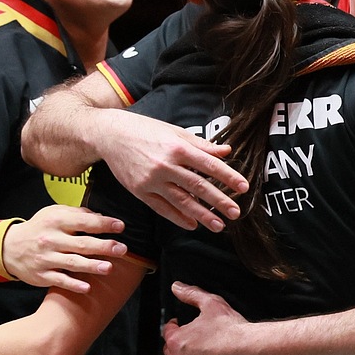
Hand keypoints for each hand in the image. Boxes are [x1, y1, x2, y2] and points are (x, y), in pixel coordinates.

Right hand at [2, 205, 126, 294]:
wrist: (8, 247)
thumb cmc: (39, 228)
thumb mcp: (53, 213)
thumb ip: (77, 213)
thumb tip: (101, 217)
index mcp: (56, 221)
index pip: (83, 221)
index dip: (103, 224)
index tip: (120, 226)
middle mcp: (51, 240)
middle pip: (81, 244)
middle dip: (103, 247)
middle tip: (122, 249)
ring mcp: (46, 258)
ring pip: (72, 263)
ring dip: (92, 266)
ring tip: (109, 268)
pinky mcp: (41, 275)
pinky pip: (59, 280)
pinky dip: (73, 284)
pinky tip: (87, 287)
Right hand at [95, 110, 243, 231]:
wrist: (110, 135)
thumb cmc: (146, 129)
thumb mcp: (175, 131)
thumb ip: (202, 145)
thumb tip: (226, 151)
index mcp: (178, 148)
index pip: (209, 165)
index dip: (228, 177)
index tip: (244, 188)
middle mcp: (166, 165)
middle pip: (198, 186)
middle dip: (219, 201)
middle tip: (235, 213)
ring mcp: (151, 180)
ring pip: (181, 201)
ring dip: (201, 215)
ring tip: (218, 225)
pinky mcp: (139, 191)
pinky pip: (161, 208)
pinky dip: (177, 217)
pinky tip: (192, 224)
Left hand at [162, 282, 251, 354]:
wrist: (249, 349)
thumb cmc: (230, 327)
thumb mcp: (211, 303)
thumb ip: (191, 294)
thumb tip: (175, 286)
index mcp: (177, 340)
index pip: (167, 331)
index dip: (175, 325)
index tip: (182, 324)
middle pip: (169, 350)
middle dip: (177, 343)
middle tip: (192, 338)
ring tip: (197, 352)